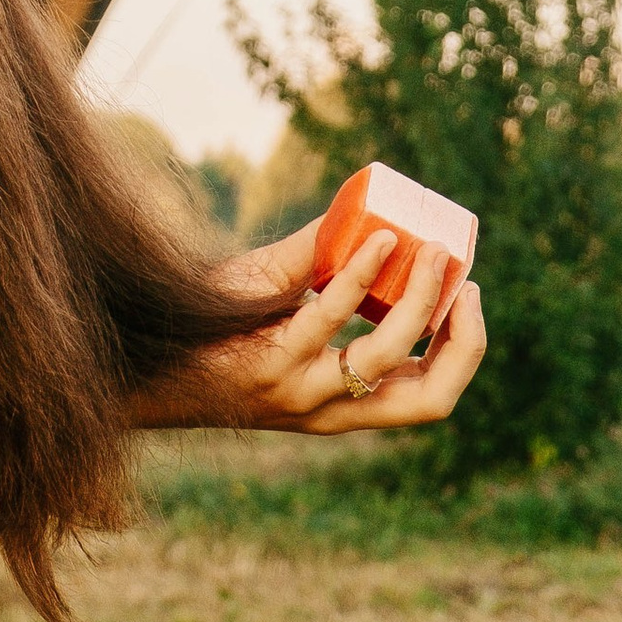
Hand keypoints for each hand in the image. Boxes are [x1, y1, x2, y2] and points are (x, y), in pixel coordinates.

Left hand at [184, 218, 486, 434]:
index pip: (429, 396)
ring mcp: (303, 390)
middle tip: (464, 281)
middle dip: (462, 342)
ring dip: (419, 301)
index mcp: (349, 403)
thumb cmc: (218, 321)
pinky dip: (360, 275)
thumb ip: (321, 262)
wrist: (153, 353)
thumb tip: (365, 212)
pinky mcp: (272, 362)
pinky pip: (329, 317)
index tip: (468, 293)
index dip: (463, 351)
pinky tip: (376, 240)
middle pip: (429, 400)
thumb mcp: (281, 296)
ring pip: (385, 358)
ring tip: (429, 249)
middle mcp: (334, 409)